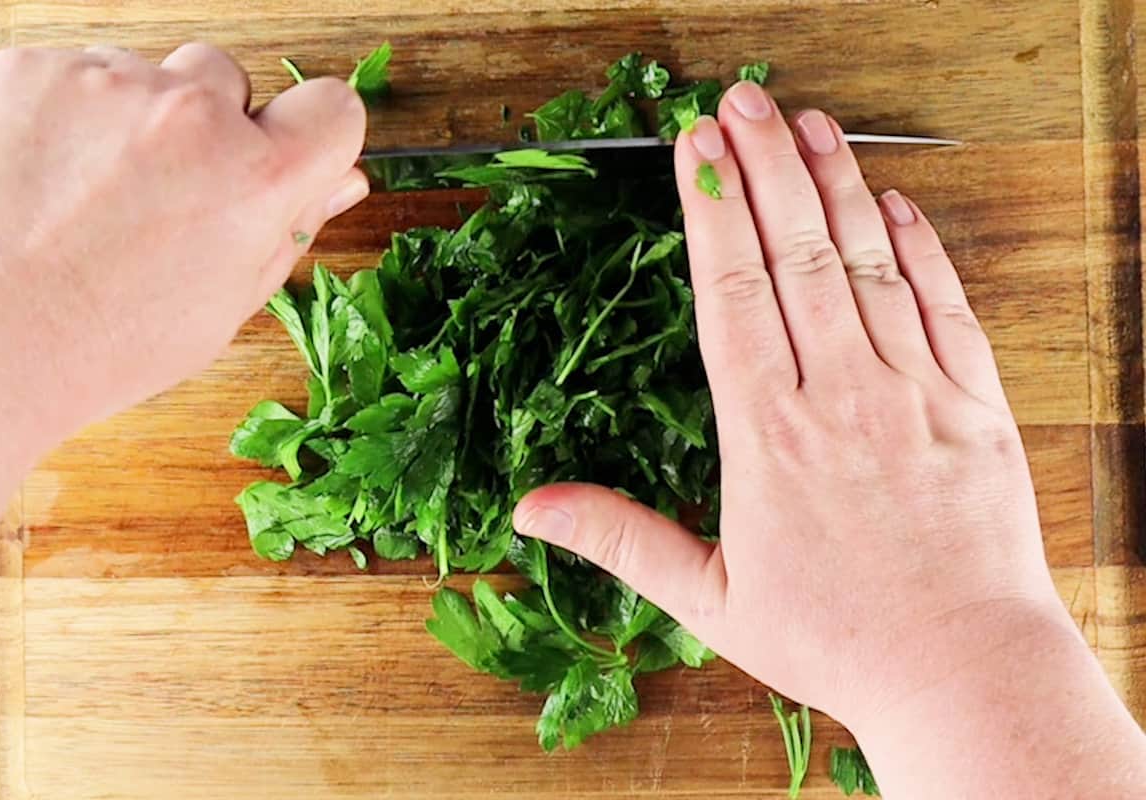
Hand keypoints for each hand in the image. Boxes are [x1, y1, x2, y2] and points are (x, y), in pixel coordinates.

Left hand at [0, 44, 367, 442]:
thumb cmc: (98, 343)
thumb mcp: (222, 304)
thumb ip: (288, 229)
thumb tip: (340, 181)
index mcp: (256, 181)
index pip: (333, 107)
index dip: (313, 132)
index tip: (285, 151)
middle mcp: (191, 116)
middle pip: (226, 80)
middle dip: (206, 125)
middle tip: (161, 192)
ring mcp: (106, 84)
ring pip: (143, 76)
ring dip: (130, 118)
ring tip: (87, 195)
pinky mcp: (29, 69)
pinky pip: (71, 74)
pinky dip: (63, 116)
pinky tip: (42, 180)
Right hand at [513, 82, 1145, 796]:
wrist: (963, 674)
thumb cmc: (836, 640)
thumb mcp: (708, 598)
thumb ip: (619, 537)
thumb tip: (529, 509)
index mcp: (770, 436)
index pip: (731, 293)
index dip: (712, 212)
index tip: (696, 150)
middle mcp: (843, 397)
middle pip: (797, 255)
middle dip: (764, 167)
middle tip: (741, 102)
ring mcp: (916, 393)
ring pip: (871, 264)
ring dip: (837, 185)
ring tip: (808, 123)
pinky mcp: (976, 405)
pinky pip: (945, 306)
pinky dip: (921, 246)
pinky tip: (896, 202)